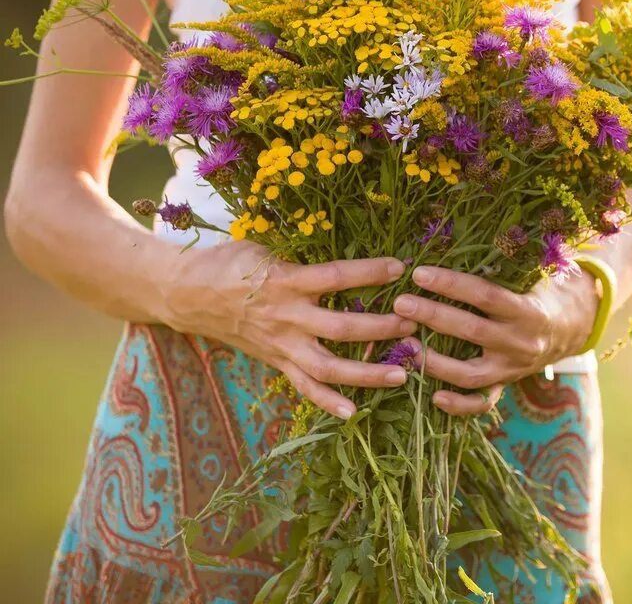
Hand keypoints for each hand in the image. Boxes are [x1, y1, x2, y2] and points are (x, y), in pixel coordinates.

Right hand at [160, 240, 416, 418]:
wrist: (184, 294)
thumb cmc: (229, 262)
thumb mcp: (264, 249)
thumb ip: (302, 257)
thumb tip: (343, 250)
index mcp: (284, 282)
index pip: (335, 277)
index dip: (369, 272)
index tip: (401, 267)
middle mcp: (286, 317)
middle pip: (340, 329)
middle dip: (381, 328)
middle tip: (415, 323)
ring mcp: (281, 344)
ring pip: (328, 367)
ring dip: (367, 374)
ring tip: (404, 374)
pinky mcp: (275, 362)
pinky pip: (304, 388)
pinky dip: (328, 403)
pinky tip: (354, 413)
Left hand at [391, 265, 599, 415]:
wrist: (570, 329)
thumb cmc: (540, 292)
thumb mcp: (533, 274)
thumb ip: (506, 263)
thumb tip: (462, 237)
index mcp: (528, 310)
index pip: (485, 295)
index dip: (451, 284)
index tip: (419, 273)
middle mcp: (520, 342)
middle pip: (471, 331)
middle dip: (433, 316)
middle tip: (400, 303)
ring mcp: (512, 369)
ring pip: (470, 373)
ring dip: (434, 362)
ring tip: (403, 346)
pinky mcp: (505, 385)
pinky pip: (482, 402)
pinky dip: (459, 404)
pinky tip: (433, 397)